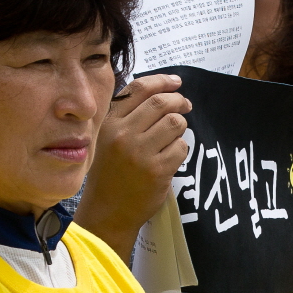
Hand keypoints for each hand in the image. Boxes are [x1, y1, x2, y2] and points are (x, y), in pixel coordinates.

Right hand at [74, 74, 191, 260]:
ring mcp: (140, 153)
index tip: (176, 83)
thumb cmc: (110, 173)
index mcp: (110, 123)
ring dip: (180, 127)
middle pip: (161, 103)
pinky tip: (170, 158)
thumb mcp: (107, 139)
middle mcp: (123, 135)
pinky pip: (180, 148)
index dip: (162, 81)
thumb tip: (162, 93)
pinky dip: (180, 150)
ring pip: (175, 123)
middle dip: (179, 101)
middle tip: (185, 105)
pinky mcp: (157, 170)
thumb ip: (127, 116)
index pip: (139, 89)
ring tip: (174, 136)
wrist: (108, 211)